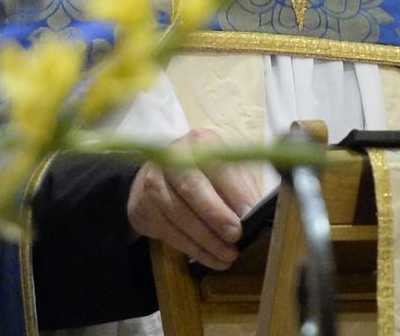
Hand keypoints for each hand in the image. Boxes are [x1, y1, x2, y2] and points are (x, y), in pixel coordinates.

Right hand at [127, 127, 259, 269]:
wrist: (156, 176)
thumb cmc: (201, 172)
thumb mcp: (223, 169)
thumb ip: (240, 185)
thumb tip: (256, 210)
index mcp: (199, 142)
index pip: (217, 166)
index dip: (234, 191)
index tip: (250, 213)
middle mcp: (172, 158)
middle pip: (192, 188)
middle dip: (216, 215)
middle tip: (236, 236)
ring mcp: (154, 183)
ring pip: (180, 215)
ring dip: (207, 240)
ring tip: (228, 255)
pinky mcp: (144, 208)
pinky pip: (171, 233)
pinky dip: (194, 249)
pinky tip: (212, 258)